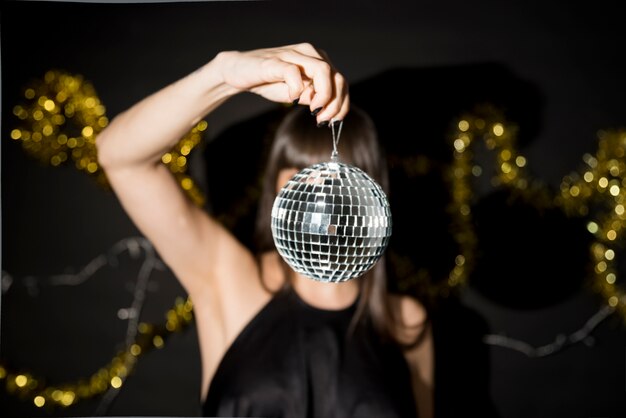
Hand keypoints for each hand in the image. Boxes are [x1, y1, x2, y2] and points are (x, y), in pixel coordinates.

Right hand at [214, 43, 348, 122]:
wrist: (238, 73)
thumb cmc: (268, 82)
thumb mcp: (297, 94)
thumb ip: (313, 98)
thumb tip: (330, 111)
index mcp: (317, 60)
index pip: (341, 82)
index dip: (342, 104)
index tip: (333, 122)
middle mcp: (309, 53)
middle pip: (337, 77)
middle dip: (335, 103)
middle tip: (323, 120)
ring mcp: (292, 55)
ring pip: (322, 70)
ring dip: (323, 95)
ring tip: (314, 111)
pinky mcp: (275, 61)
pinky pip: (294, 72)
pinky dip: (297, 89)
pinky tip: (292, 100)